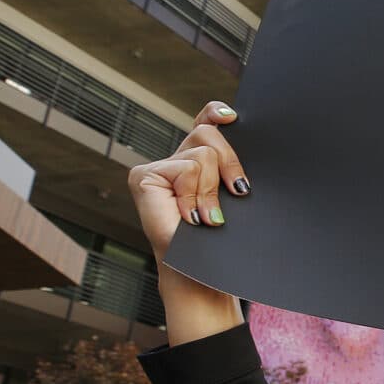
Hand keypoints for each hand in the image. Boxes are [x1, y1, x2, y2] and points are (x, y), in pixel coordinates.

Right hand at [127, 101, 248, 261]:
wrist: (199, 270)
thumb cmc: (218, 239)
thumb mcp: (231, 197)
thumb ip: (230, 169)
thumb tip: (240, 142)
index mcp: (198, 160)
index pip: (205, 122)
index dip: (216, 113)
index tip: (232, 118)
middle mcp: (176, 159)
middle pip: (208, 134)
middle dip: (230, 163)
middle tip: (238, 192)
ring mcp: (157, 167)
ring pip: (202, 155)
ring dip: (211, 191)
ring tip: (206, 216)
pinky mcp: (143, 176)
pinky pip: (186, 170)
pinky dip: (194, 195)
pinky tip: (189, 216)